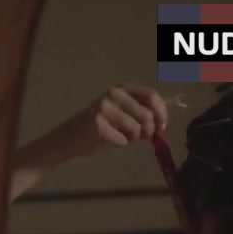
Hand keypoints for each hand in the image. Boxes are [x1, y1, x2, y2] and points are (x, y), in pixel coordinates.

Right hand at [9, 84, 170, 199]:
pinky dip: (119, 144)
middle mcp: (113, 94)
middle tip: (139, 136)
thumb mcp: (121, 112)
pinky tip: (108, 140)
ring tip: (119, 136)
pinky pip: (122, 141)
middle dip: (147, 130)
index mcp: (121, 89)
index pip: (151, 96)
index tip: (161, 126)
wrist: (70, 137)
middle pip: (147, 115)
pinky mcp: (98, 125)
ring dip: (132, 138)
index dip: (161, 112)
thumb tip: (162, 121)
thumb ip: (141, 111)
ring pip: (136, 129)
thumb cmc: (100, 126)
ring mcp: (104, 109)